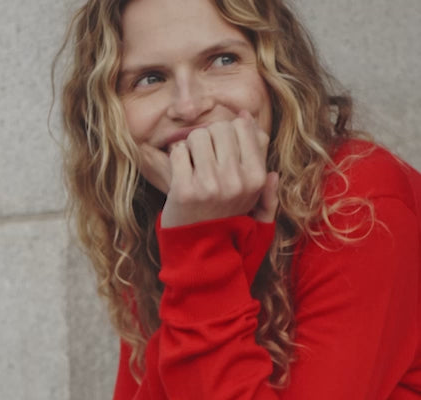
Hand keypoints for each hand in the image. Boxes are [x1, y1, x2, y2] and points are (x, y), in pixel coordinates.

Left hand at [159, 111, 278, 228]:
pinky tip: (181, 175)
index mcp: (257, 177)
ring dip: (191, 148)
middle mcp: (236, 181)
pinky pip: (178, 151)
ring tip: (193, 168)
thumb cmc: (225, 213)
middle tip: (204, 159)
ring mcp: (210, 186)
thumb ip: (259, 152)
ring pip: (197, 136)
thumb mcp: (253, 189)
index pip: (242, 126)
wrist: (200, 247)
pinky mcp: (185, 190)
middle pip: (219, 127)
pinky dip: (176, 159)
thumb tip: (247, 116)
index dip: (227, 133)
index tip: (221, 151)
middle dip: (208, 138)